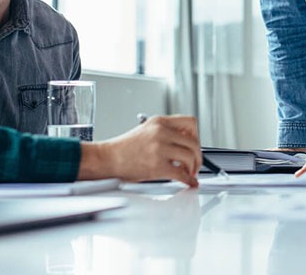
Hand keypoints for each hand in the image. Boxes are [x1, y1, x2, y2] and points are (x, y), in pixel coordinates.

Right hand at [78, 114, 201, 186]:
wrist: (107, 159)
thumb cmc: (124, 148)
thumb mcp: (146, 130)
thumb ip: (166, 132)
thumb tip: (186, 143)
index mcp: (159, 122)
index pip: (190, 123)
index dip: (196, 135)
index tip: (194, 145)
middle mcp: (161, 132)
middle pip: (193, 142)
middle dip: (198, 156)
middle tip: (195, 164)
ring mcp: (159, 149)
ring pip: (190, 157)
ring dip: (193, 168)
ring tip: (189, 173)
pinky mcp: (157, 166)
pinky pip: (181, 174)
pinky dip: (188, 181)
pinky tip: (188, 183)